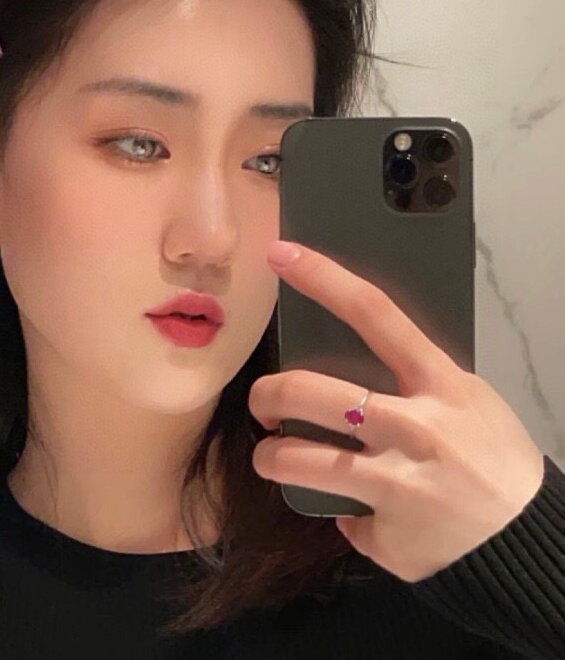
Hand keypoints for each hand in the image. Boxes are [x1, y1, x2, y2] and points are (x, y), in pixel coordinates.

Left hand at [248, 239, 545, 582]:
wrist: (528, 538)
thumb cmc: (494, 457)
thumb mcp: (466, 399)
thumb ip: (412, 381)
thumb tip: (352, 374)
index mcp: (439, 382)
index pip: (374, 313)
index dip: (323, 278)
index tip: (282, 254)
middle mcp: (415, 426)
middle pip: (309, 390)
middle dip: (267, 393)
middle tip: (264, 403)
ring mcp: (397, 481)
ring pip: (297, 458)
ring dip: (271, 456)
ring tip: (272, 456)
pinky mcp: (385, 531)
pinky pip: (338, 515)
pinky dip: (344, 513)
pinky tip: (364, 513)